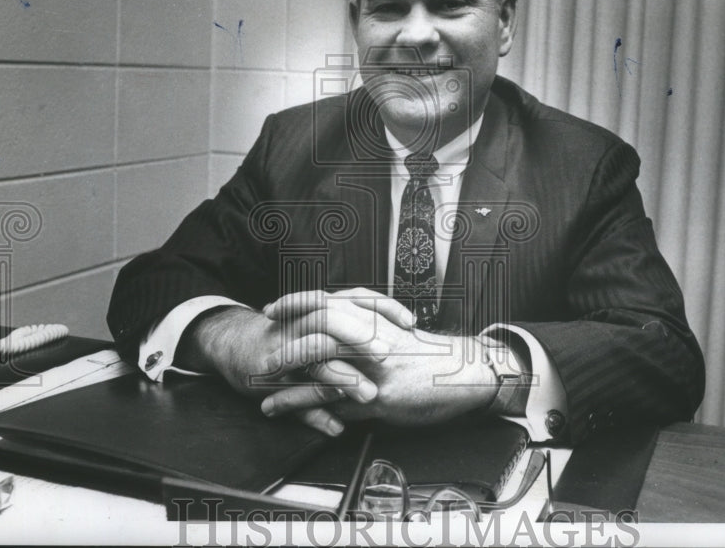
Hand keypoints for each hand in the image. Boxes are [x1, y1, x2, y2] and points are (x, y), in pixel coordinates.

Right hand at [175, 292, 415, 434]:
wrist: (236, 345)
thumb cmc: (288, 334)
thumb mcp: (322, 324)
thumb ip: (354, 323)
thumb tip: (400, 332)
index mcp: (321, 308)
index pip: (355, 298)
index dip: (383, 307)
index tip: (410, 321)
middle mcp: (303, 323)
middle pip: (333, 320)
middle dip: (361, 336)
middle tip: (388, 353)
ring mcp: (286, 349)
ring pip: (316, 358)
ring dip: (343, 377)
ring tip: (369, 395)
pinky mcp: (270, 378)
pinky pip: (295, 396)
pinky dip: (315, 413)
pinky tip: (336, 427)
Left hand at [259, 291, 497, 425]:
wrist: (463, 372)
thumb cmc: (427, 351)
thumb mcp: (395, 325)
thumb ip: (365, 318)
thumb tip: (336, 312)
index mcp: (373, 320)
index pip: (326, 302)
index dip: (296, 303)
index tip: (274, 308)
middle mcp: (371, 341)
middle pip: (318, 334)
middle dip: (284, 343)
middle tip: (261, 351)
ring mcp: (374, 371)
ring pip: (323, 374)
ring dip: (290, 386)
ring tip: (264, 396)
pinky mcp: (381, 399)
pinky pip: (339, 407)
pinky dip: (313, 414)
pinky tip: (300, 421)